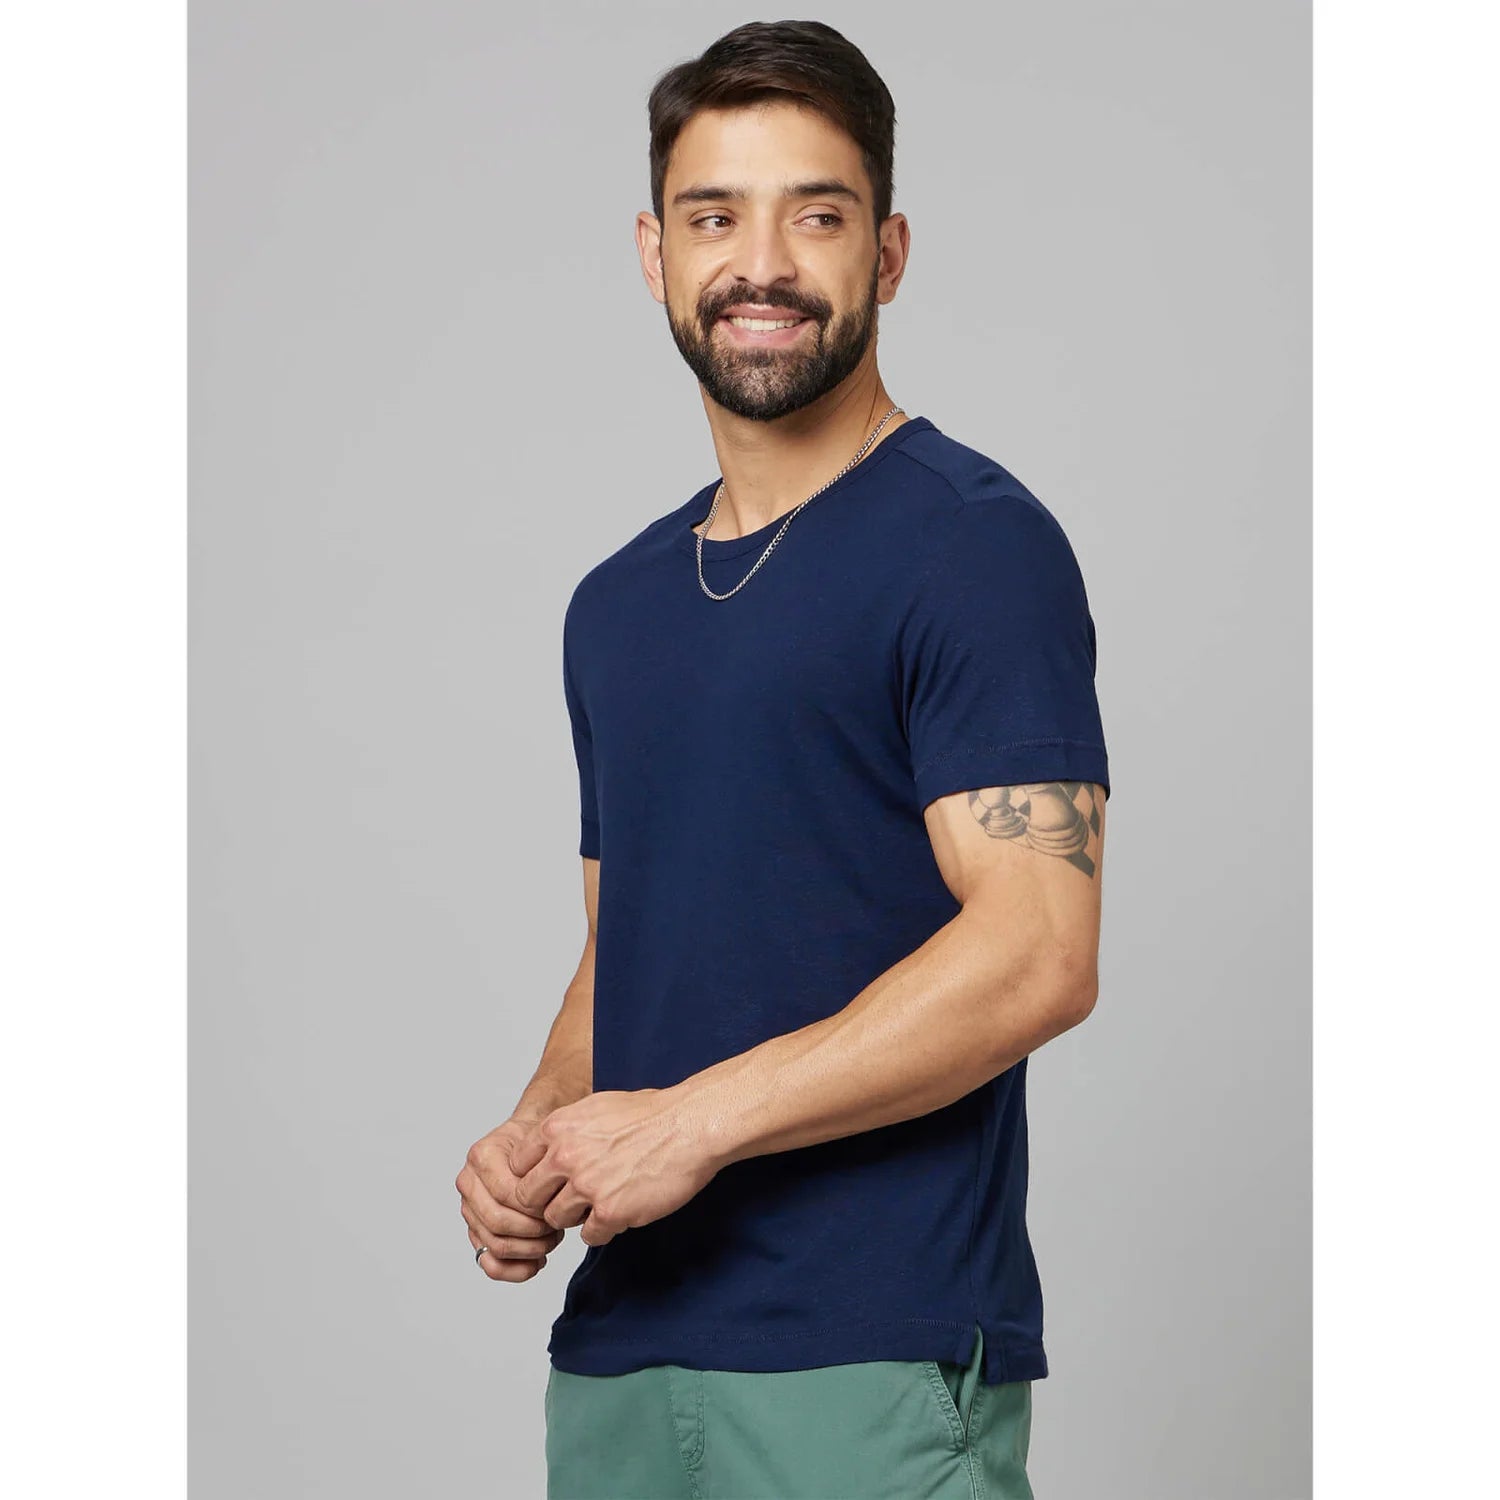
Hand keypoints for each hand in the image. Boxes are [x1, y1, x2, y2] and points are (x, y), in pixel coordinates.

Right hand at [456, 1115, 567, 1281]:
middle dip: (533, 1230)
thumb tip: (555, 1200)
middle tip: (557, 1227)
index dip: (535, 1206)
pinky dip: (513, 1270)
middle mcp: (469, 1183)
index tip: (558, 1206)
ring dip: (528, 1250)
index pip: (507, 1193)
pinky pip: (488, 1262)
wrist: (528, 1141)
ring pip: (494, 1244)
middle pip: (498, 1221)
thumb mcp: (543, 1140)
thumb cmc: (537, 1144)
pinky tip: (536, 1264)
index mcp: (482, 1157)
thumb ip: (543, 1163)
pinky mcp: (476, 1231)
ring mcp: (470, 1209)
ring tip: (551, 1240)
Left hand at [508, 1088, 720, 1247]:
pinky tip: (621, 1211)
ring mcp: (587, 1186)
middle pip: (528, 1197)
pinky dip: (603, 1229)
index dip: (533, 1176)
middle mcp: (565, 1156)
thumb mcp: (596, 1107)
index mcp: (558, 1127)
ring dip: (575, 1217)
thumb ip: (567, 1130)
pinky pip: (589, 1236)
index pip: (517, 1165)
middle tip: (568, 1200)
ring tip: (599, 1204)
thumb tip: (550, 1148)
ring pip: (556, 1219)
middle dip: (546, 1201)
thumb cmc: (652, 1114)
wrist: (690, 1126)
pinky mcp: (611, 1211)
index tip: (549, 1181)